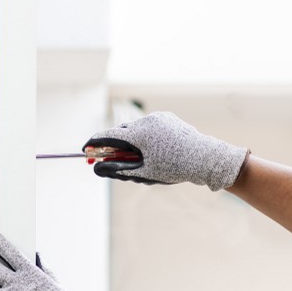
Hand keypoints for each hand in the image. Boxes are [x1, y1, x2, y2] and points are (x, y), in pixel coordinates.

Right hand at [84, 111, 248, 190]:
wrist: (206, 158)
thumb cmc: (174, 168)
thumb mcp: (143, 173)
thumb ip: (117, 170)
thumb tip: (96, 169)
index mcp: (139, 134)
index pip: (108, 136)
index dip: (94, 143)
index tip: (85, 149)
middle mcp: (146, 121)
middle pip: (121, 132)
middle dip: (113, 144)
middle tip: (107, 157)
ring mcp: (158, 117)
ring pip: (135, 128)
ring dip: (131, 140)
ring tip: (139, 157)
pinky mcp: (168, 117)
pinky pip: (149, 125)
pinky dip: (145, 135)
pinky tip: (154, 148)